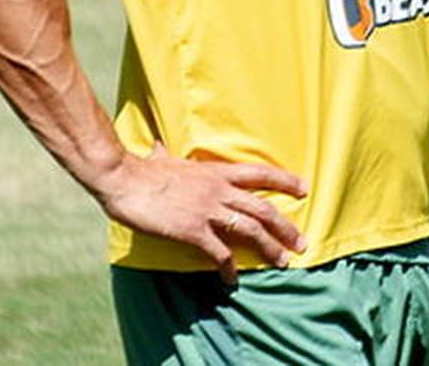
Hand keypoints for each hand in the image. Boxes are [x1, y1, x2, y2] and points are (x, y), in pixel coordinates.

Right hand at [94, 144, 309, 281]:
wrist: (124, 179)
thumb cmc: (141, 170)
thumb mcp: (162, 158)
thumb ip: (166, 155)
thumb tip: (156, 147)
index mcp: (215, 172)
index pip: (260, 174)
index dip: (285, 181)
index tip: (305, 188)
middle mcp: (218, 190)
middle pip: (263, 209)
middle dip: (286, 228)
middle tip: (303, 243)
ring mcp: (208, 210)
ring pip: (251, 231)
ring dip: (270, 248)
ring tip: (283, 262)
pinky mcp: (193, 231)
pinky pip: (220, 253)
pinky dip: (229, 269)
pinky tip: (231, 280)